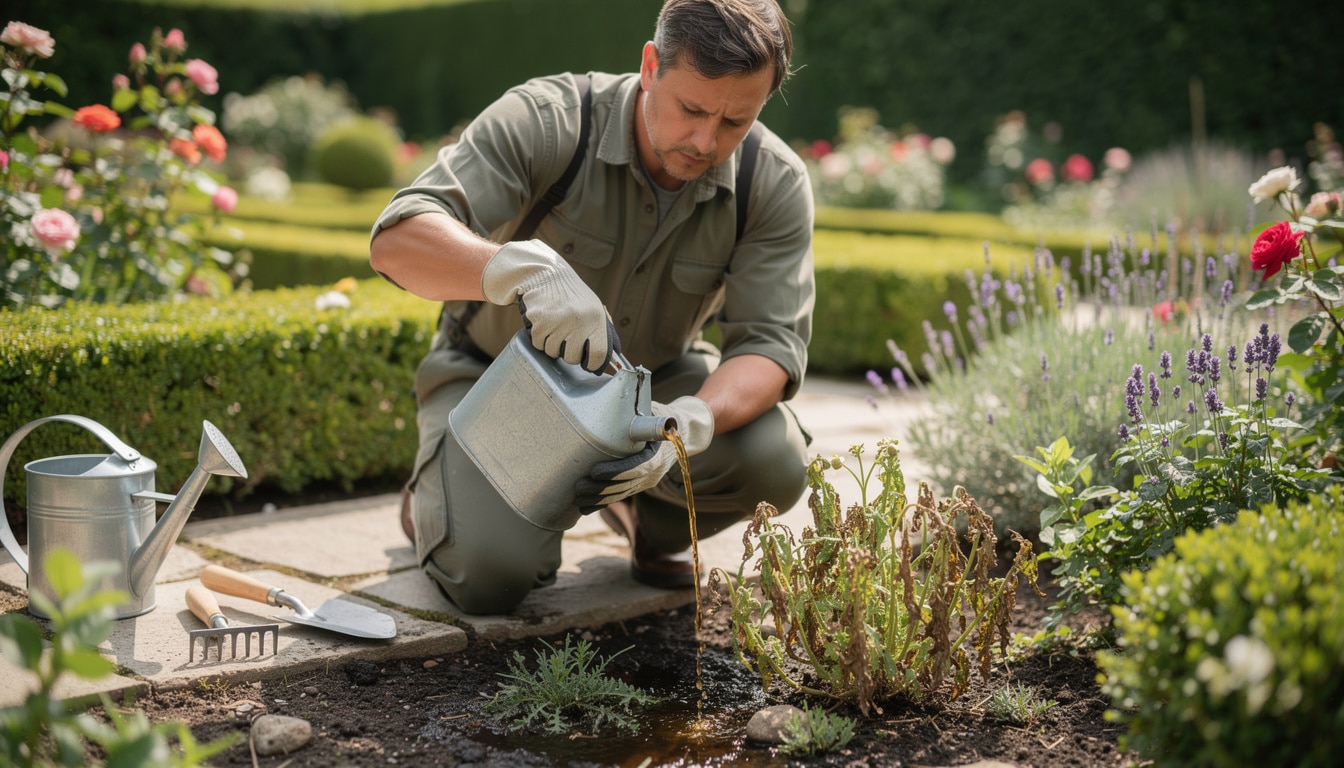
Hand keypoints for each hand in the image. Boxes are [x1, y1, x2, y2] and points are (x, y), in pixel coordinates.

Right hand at [480, 239, 613, 371]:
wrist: (547, 274)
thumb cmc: (572, 296)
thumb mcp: (594, 308)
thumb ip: (602, 333)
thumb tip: (610, 360)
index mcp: (596, 318)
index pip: (599, 356)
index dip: (593, 364)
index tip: (588, 363)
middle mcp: (579, 320)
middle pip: (572, 358)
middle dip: (568, 352)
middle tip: (566, 337)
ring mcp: (558, 321)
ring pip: (553, 352)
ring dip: (552, 344)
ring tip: (555, 325)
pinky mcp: (539, 321)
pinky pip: (538, 344)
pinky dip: (539, 338)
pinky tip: (544, 322)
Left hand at [574, 396, 714, 510]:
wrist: (679, 434)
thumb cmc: (659, 418)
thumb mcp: (652, 411)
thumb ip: (635, 410)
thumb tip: (612, 397)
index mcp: (657, 454)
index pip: (637, 467)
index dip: (616, 471)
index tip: (595, 472)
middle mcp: (653, 473)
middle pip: (625, 485)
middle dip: (600, 489)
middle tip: (578, 487)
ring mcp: (645, 482)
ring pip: (621, 494)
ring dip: (598, 499)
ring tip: (577, 498)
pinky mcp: (638, 485)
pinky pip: (620, 497)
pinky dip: (602, 504)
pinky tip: (584, 508)